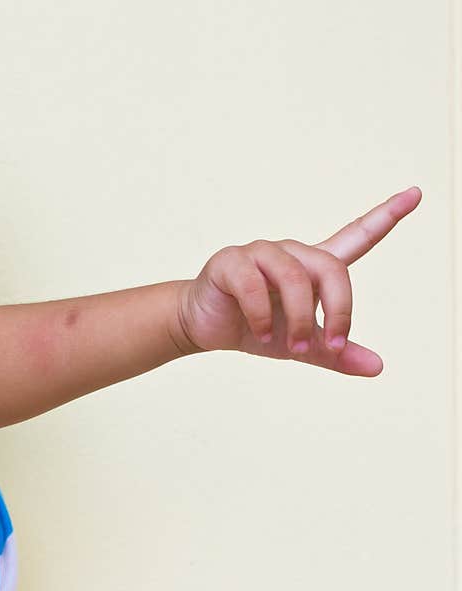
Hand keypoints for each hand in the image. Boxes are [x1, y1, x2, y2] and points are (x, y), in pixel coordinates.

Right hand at [177, 187, 421, 375]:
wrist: (203, 328)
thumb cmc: (252, 328)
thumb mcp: (300, 346)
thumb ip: (335, 353)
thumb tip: (376, 367)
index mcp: (310, 268)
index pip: (354, 236)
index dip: (385, 217)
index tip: (416, 194)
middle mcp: (288, 254)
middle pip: (333, 268)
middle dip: (339, 311)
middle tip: (332, 345)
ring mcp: (258, 254)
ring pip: (295, 277)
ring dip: (299, 318)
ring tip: (290, 347)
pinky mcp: (229, 262)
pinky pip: (254, 284)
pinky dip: (262, 315)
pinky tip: (261, 333)